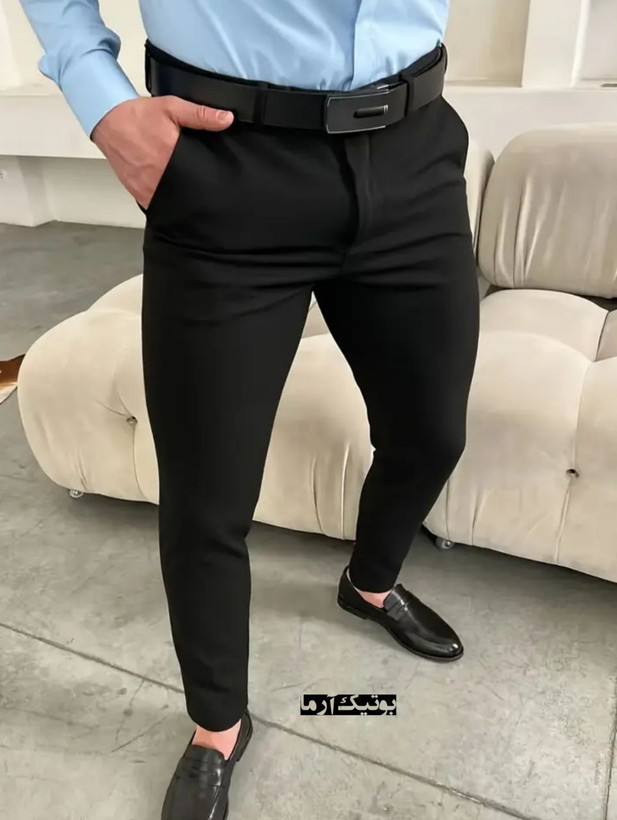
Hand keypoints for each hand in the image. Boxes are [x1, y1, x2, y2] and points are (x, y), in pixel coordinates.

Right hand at [91, 96, 233, 209]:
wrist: (108, 120)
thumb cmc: (137, 116)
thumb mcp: (172, 107)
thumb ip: (200, 114)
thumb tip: (226, 119)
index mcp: (170, 156)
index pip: (198, 178)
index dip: (209, 181)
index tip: (213, 180)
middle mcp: (158, 176)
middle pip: (187, 193)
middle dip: (195, 189)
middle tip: (198, 182)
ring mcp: (147, 188)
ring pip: (172, 202)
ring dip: (180, 197)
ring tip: (184, 186)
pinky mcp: (139, 193)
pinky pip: (157, 203)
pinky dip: (165, 200)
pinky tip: (170, 191)